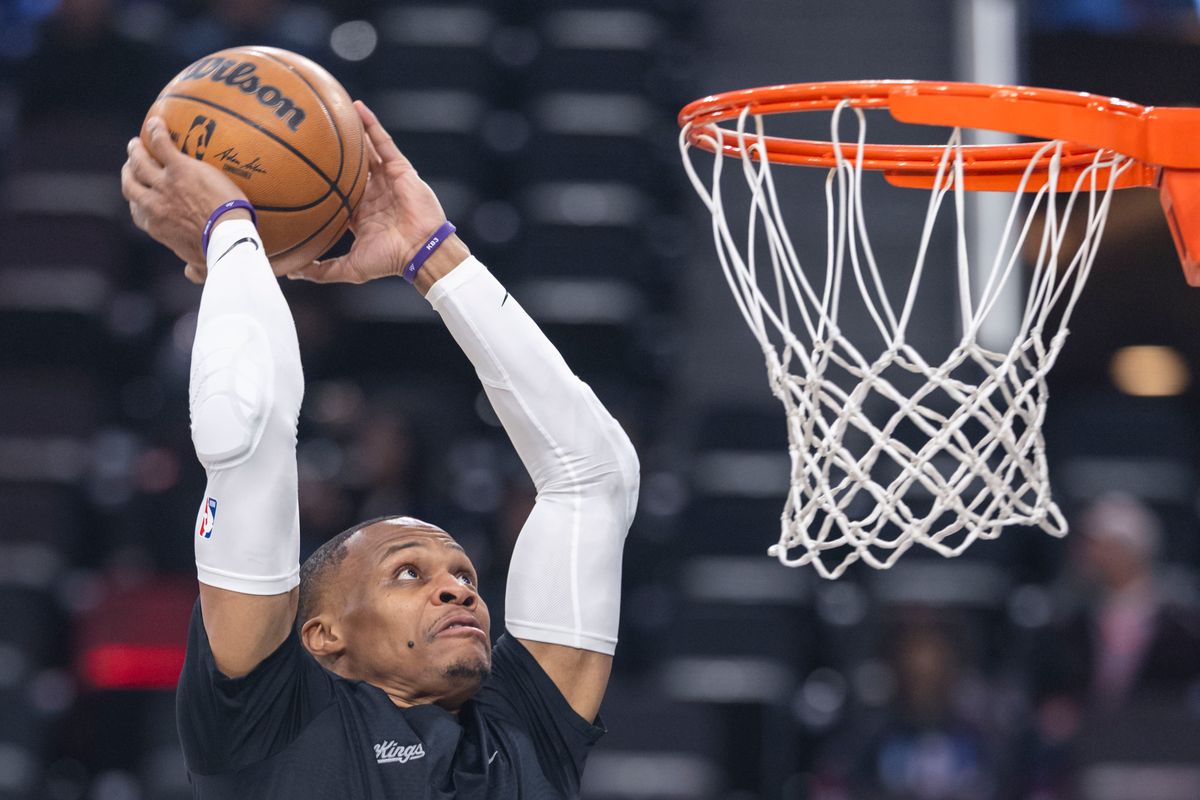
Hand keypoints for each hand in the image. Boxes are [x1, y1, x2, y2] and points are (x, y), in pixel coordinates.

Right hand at [122, 117, 246, 266]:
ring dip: (137, 150)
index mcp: (156, 226)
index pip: (138, 211)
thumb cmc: (218, 254)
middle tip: (133, 162)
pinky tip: (157, 122)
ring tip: (138, 142)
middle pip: (131, 183)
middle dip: (129, 172)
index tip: (140, 195)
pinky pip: (161, 145)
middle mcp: (153, 204)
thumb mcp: (202, 265)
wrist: (227, 239)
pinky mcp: (179, 169)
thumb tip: (191, 274)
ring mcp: (164, 185)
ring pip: (140, 162)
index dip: (136, 200)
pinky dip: (156, 133)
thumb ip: (194, 268)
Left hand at [287, 101, 466, 285]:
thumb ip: (321, 270)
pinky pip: (384, 143)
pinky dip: (372, 125)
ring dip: (352, 131)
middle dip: (334, 151)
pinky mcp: (400, 169)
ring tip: (332, 110)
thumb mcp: (349, 268)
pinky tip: (357, 108)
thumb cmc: (389, 260)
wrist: (420, 251)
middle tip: (310, 132)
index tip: (299, 168)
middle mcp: (373, 193)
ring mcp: (387, 179)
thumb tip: (292, 272)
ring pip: (366, 150)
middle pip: (350, 167)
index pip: (338, 191)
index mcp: (361, 213)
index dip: (322, 180)